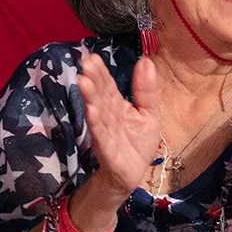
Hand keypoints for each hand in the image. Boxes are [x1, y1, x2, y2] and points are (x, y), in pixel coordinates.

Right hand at [78, 54, 160, 210]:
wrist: (133, 174)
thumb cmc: (138, 144)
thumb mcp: (148, 113)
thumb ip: (145, 89)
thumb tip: (145, 60)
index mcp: (117, 105)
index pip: (108, 85)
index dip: (101, 72)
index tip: (93, 57)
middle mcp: (108, 115)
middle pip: (100, 95)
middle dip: (93, 80)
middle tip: (85, 63)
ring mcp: (105, 131)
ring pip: (97, 111)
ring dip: (89, 97)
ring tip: (83, 81)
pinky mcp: (106, 148)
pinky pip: (100, 133)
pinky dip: (95, 122)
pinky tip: (91, 109)